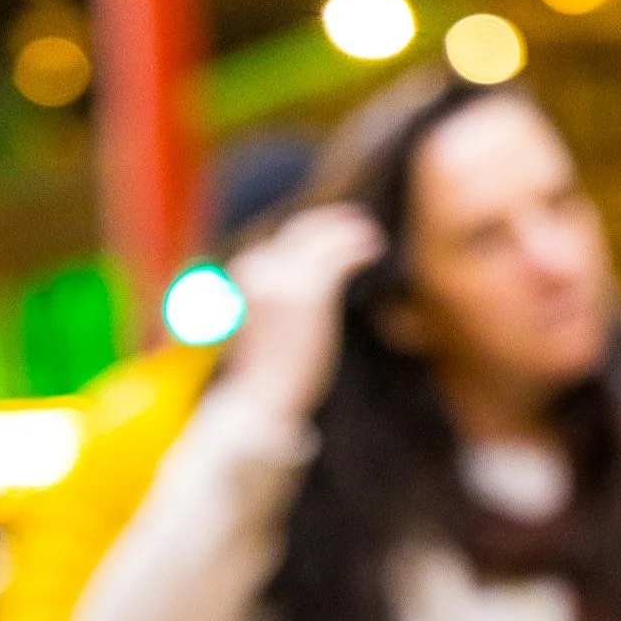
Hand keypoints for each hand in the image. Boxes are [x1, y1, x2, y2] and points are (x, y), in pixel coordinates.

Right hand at [225, 205, 388, 426]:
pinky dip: (360, 246)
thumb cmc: (262, 375)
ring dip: (351, 232)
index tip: (326, 238)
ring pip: (325, 239)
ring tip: (372, 236)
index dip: (306, 236)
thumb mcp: (262, 328)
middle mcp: (264, 267)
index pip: (280, 244)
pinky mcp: (314, 291)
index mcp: (246, 272)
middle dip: (328, 223)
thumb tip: (295, 303)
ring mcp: (288, 277)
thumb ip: (276, 302)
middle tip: (355, 222)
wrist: (261, 398)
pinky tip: (375, 248)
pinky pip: (342, 255)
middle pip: (301, 230)